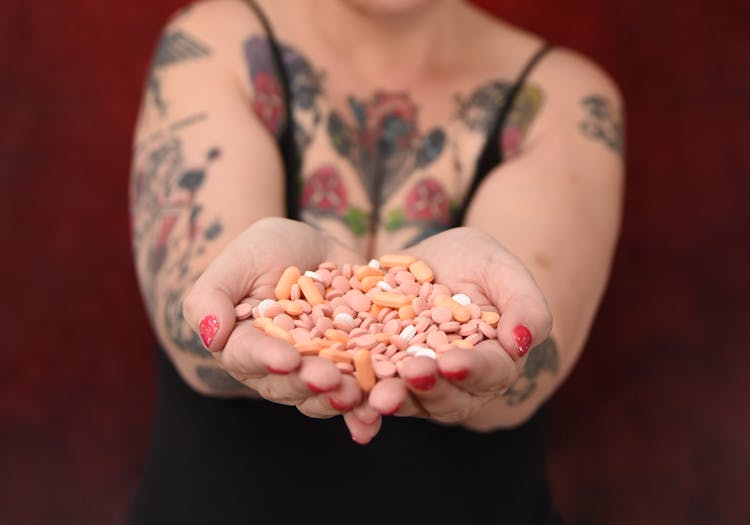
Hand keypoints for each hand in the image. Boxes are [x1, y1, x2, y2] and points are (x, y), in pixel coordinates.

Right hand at [182, 217, 381, 441]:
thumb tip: (210, 334)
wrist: (312, 248)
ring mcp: (316, 371)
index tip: (286, 359)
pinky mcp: (351, 366)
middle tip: (329, 380)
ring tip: (357, 394)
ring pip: (324, 395)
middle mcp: (277, 369)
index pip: (249, 357)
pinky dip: (369, 402)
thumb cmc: (263, 252)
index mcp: (243, 347)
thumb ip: (211, 297)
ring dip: (339, 400)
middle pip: (289, 385)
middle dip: (309, 384)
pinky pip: (360, 387)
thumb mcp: (236, 262)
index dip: (268, 359)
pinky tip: (383, 407)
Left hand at [367, 227, 552, 428]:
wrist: (431, 262)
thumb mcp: (502, 271)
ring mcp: (420, 384)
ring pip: (410, 400)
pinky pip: (374, 390)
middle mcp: (459, 384)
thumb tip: (520, 342)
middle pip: (448, 397)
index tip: (451, 363)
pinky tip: (347, 394)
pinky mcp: (385, 375)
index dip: (471, 370)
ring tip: (377, 395)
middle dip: (429, 387)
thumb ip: (524, 305)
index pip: (489, 372)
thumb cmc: (477, 263)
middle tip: (410, 374)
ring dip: (394, 399)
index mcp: (496, 362)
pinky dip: (361, 397)